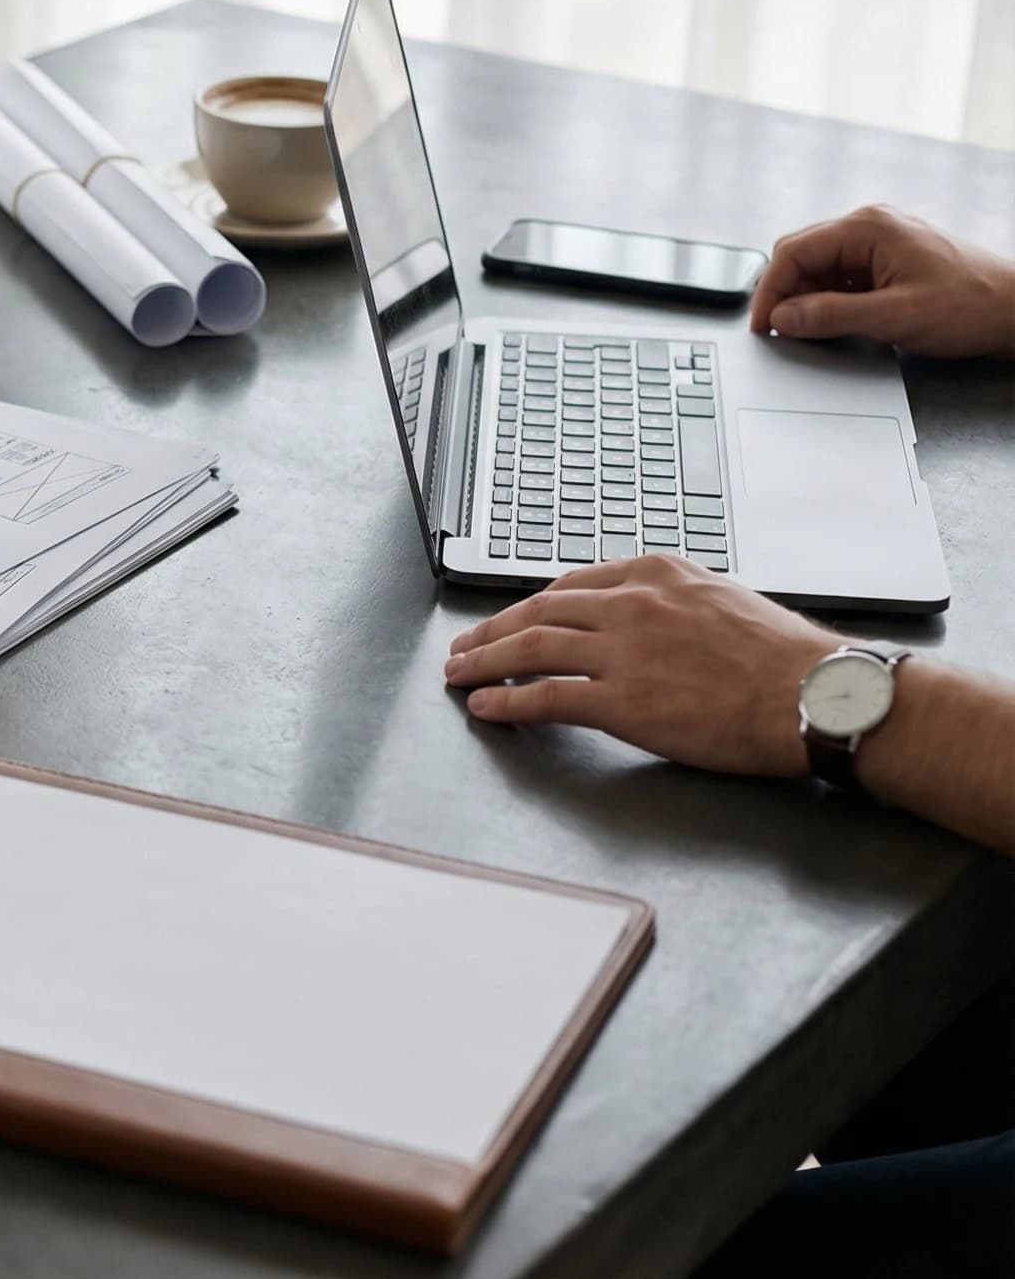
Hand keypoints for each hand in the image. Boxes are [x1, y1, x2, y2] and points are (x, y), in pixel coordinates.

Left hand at [441, 554, 838, 774]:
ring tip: (458, 673)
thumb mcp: (727, 601)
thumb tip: (655, 623)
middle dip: (493, 629)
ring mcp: (624, 651)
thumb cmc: (791, 659)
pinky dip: (505, 700)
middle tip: (465, 644)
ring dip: (484, 661)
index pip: (573, 584)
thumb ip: (678, 605)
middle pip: (539, 612)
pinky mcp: (622, 700)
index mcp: (658, 573)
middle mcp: (633, 604)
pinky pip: (545, 696)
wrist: (820, 695)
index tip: (512, 618)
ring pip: (530, 648)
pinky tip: (484, 705)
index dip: (532, 606)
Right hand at [749, 204, 1014, 357]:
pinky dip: (828, 302)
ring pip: (818, 269)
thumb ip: (831, 316)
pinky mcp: (886, 263)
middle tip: (780, 332)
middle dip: (785, 295)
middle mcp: (870, 227)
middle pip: (800, 256)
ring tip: (812, 332)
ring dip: (808, 300)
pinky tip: (835, 324)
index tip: (762, 326)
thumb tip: (782, 318)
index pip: (793, 251)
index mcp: (868, 227)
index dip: (769, 291)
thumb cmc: (971, 306)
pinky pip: (840, 279)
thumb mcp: (894, 317)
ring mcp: (878, 244)